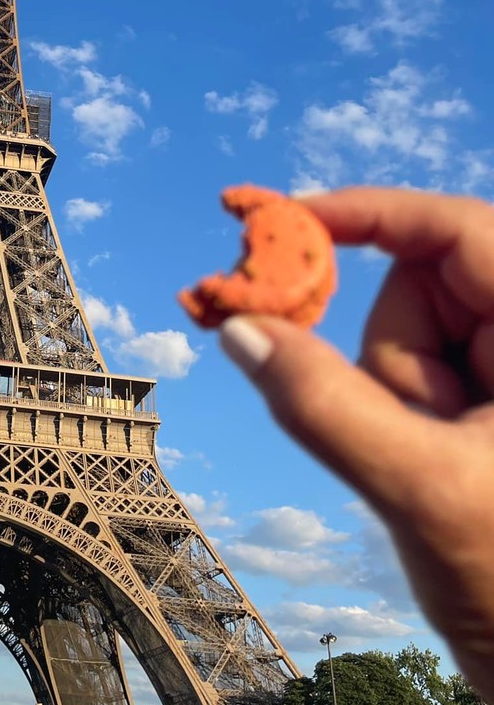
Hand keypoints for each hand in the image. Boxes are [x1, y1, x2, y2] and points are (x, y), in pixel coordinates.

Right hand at [218, 187, 493, 699]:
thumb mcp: (423, 491)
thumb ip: (324, 406)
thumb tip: (236, 326)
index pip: (456, 228)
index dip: (366, 212)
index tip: (274, 218)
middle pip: (421, 289)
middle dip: (386, 354)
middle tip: (388, 421)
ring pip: (410, 341)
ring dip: (396, 401)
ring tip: (433, 473)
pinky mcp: (488, 409)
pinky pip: (413, 382)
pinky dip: (396, 415)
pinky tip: (429, 475)